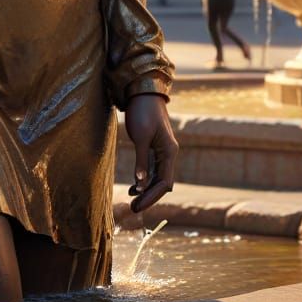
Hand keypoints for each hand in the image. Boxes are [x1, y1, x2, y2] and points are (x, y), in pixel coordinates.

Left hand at [125, 94, 177, 212]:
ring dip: (146, 190)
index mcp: (169, 151)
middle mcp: (169, 153)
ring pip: (157, 177)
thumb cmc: (143, 111)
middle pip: (162, 183)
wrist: (142, 92)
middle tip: (133, 209)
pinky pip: (152, 169)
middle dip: (149, 197)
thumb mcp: (141, 136)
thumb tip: (140, 183)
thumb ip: (142, 160)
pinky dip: (144, 179)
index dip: (152, 196)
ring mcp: (162, 151)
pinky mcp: (153, 147)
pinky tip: (134, 186)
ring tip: (132, 201)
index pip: (164, 182)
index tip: (138, 206)